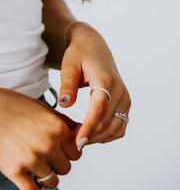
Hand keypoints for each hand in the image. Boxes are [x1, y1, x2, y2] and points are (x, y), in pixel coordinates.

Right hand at [0, 81, 81, 189]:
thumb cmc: (8, 104)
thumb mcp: (40, 106)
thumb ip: (61, 122)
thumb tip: (80, 134)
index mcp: (57, 127)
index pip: (77, 152)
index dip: (67, 151)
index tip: (57, 148)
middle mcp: (48, 143)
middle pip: (66, 168)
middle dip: (56, 164)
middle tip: (40, 154)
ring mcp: (32, 158)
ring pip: (52, 181)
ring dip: (44, 176)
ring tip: (31, 163)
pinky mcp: (15, 170)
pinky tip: (30, 185)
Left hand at [58, 22, 130, 148]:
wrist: (93, 46)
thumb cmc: (79, 54)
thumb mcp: (69, 65)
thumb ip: (67, 85)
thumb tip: (64, 105)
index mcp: (105, 80)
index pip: (99, 110)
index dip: (89, 128)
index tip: (78, 142)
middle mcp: (119, 91)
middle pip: (107, 123)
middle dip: (90, 136)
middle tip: (71, 143)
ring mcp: (125, 98)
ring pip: (116, 128)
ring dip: (99, 138)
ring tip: (79, 139)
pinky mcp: (125, 103)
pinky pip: (120, 126)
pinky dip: (107, 135)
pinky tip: (91, 134)